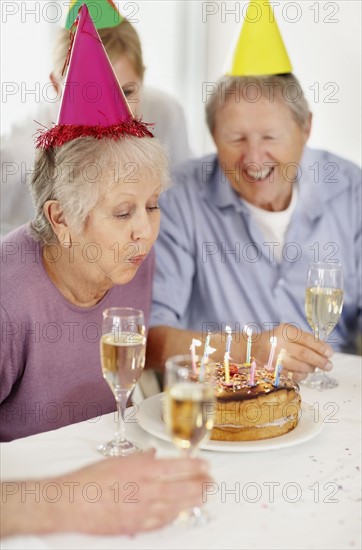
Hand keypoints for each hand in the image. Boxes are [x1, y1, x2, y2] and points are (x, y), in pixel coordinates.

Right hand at [2, 449, 211, 536]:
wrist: (71, 502)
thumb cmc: (90, 479)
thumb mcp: (118, 460)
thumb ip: (139, 458)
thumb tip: (153, 454)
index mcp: (142, 470)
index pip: (177, 468)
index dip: (195, 468)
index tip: (206, 467)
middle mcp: (146, 490)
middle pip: (182, 489)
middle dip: (200, 486)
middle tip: (211, 483)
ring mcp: (142, 510)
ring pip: (175, 507)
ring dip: (191, 502)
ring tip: (202, 498)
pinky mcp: (134, 526)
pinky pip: (160, 523)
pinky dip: (172, 518)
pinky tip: (179, 515)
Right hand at [254, 324, 333, 381]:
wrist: (253, 347)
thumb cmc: (276, 339)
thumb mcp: (288, 332)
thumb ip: (304, 339)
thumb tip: (325, 351)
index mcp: (285, 331)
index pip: (307, 339)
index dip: (320, 347)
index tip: (330, 353)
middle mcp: (279, 343)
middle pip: (304, 354)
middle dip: (319, 361)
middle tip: (329, 366)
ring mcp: (274, 357)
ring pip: (299, 366)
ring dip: (310, 369)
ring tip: (316, 368)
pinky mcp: (272, 370)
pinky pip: (291, 375)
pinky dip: (301, 375)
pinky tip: (304, 372)